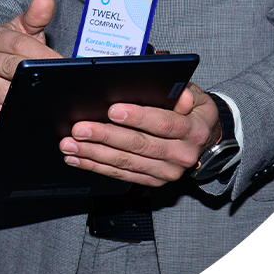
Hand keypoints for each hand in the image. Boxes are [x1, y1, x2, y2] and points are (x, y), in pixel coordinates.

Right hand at [0, 0, 60, 126]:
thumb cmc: (10, 51)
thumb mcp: (22, 32)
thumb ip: (36, 17)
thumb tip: (46, 0)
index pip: (19, 44)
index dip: (42, 54)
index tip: (61, 62)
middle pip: (12, 68)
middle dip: (37, 76)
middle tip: (60, 83)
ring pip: (6, 93)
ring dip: (28, 98)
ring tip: (49, 99)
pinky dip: (16, 114)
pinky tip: (31, 112)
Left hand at [58, 83, 219, 186]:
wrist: (203, 139)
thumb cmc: (191, 111)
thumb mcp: (194, 95)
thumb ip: (183, 92)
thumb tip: (180, 93)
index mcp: (192, 131)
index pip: (163, 124)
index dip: (137, 117)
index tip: (112, 110)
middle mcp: (181, 155)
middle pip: (138, 145)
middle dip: (105, 136)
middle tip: (79, 128)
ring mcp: (166, 171)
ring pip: (125, 162)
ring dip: (94, 154)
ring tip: (71, 144)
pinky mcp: (152, 180)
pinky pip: (121, 174)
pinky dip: (96, 166)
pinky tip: (78, 158)